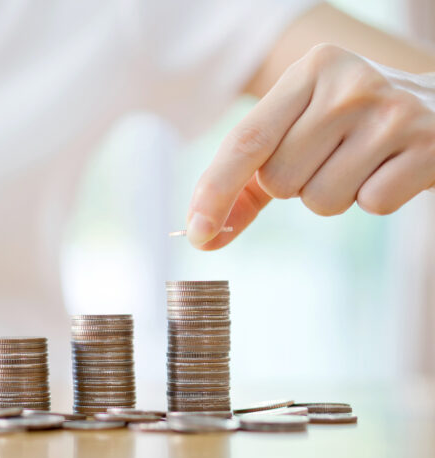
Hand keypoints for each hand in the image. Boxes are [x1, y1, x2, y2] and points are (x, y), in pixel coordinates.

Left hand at [186, 43, 434, 249]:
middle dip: (294, 185)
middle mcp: (349, 85)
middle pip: (280, 180)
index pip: (247, 140)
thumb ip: (248, 181)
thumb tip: (203, 236)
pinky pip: (371, 204)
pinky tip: (390, 168)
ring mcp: (393, 113)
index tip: (196, 231)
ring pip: (321, 200)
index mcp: (310, 70)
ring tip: (360, 161)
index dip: (216, 190)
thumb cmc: (350, 125)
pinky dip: (374, 197)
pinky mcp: (428, 146)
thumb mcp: (299, 129)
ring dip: (333, 195)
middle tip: (330, 156)